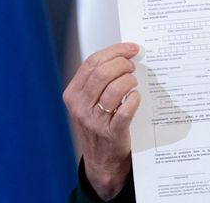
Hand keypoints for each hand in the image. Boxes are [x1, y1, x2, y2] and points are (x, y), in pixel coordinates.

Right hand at [63, 42, 140, 199]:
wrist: (101, 159)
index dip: (115, 51)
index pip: (92, 62)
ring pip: (114, 89)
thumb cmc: (98, 124)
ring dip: (129, 81)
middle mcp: (80, 106)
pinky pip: (125, 110)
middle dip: (123, 64)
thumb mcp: (89, 101)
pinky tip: (136, 97)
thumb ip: (99, 80)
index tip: (131, 48)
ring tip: (133, 82)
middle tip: (133, 66)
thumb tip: (123, 54)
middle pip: (102, 73)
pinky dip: (134, 100)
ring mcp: (94, 120)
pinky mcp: (111, 133)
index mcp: (73, 94)